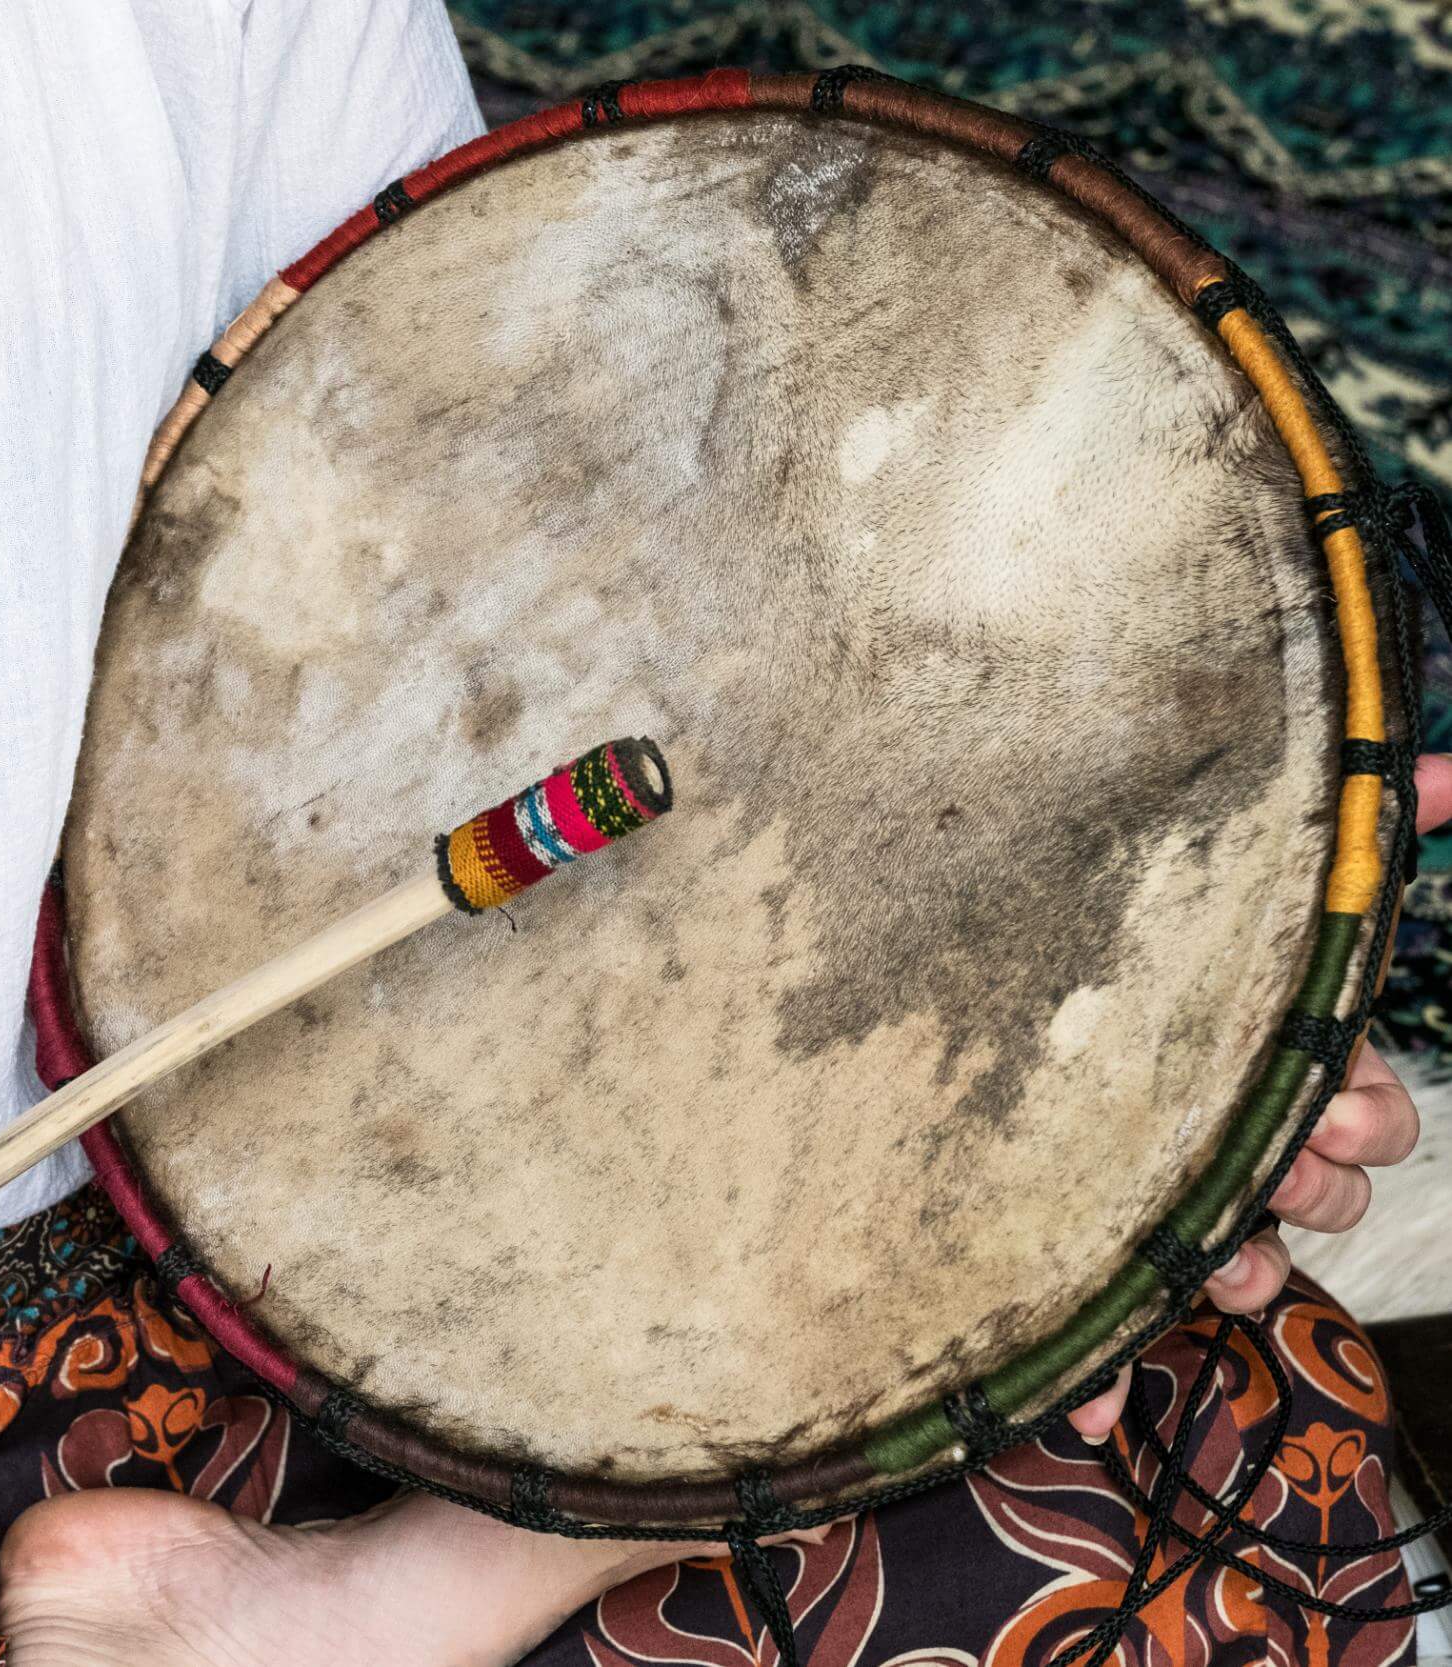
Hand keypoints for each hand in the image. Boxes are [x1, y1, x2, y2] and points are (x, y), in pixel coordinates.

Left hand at [1066, 752, 1446, 1438]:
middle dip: (1311, 1181)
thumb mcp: (1180, 869)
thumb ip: (1325, 829)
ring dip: (1236, 1273)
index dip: (1362, 1109)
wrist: (862, 1010)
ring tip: (1217, 1267)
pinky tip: (1081, 1406)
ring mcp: (1142, 1191)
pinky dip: (1103, 1377)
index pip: (1358, 1094)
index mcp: (1239, 1034)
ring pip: (1240, 1263)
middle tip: (1277, 1160)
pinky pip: (1104, 1342)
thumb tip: (1450, 766)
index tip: (1335, 1108)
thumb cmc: (1039, 922)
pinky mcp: (1070, 1255)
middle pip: (1318, 1182)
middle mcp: (1207, 1116)